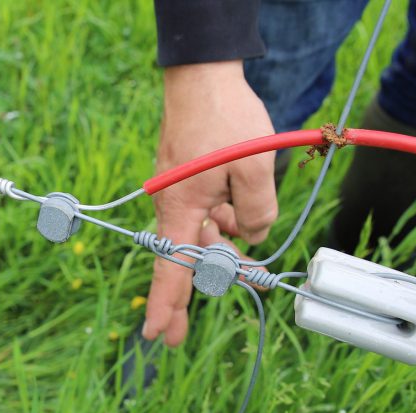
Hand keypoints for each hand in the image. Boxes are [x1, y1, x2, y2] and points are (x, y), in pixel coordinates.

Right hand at [144, 60, 278, 346]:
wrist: (203, 75)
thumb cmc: (226, 119)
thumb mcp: (255, 169)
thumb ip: (258, 212)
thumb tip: (253, 237)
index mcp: (182, 208)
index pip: (171, 268)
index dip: (166, 304)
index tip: (158, 334)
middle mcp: (173, 204)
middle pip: (190, 256)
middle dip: (208, 282)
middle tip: (211, 315)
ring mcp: (179, 191)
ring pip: (203, 232)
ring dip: (227, 245)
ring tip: (255, 259)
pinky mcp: (187, 178)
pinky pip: (204, 211)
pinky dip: (224, 219)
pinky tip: (242, 214)